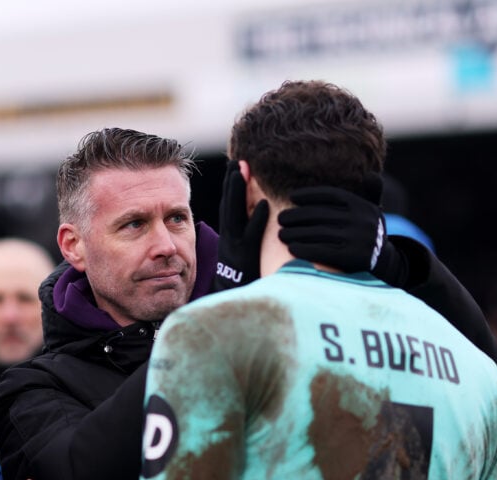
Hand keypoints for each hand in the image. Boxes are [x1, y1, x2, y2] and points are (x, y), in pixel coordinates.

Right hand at [213, 160, 267, 290]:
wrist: (230, 303)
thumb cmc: (241, 281)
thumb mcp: (241, 257)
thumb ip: (245, 238)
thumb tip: (255, 219)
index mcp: (230, 237)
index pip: (229, 206)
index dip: (231, 186)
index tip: (235, 166)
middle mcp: (230, 238)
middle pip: (229, 205)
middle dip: (232, 182)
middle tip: (238, 160)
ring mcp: (236, 247)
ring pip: (235, 214)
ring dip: (238, 192)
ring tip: (242, 171)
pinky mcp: (246, 257)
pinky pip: (252, 235)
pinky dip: (258, 220)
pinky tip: (267, 204)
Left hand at [278, 185, 384, 272]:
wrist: (385, 262)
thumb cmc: (368, 232)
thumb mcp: (373, 211)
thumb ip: (371, 193)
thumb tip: (370, 174)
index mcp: (362, 205)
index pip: (331, 195)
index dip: (310, 194)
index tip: (292, 196)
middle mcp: (360, 220)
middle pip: (320, 214)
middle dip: (297, 216)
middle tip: (280, 219)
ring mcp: (356, 239)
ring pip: (318, 233)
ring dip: (295, 233)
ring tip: (281, 234)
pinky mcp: (351, 257)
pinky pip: (322, 251)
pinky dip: (305, 249)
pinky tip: (292, 248)